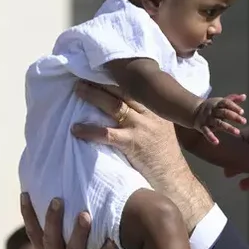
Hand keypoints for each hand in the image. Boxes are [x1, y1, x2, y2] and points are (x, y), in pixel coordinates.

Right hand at [20, 193, 116, 248]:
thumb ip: (60, 242)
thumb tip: (70, 215)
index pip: (33, 232)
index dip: (28, 214)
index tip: (25, 193)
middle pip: (50, 237)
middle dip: (52, 218)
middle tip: (57, 199)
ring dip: (78, 232)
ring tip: (85, 215)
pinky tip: (113, 242)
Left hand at [70, 80, 213, 231]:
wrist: (174, 177)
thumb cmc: (165, 156)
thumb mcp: (162, 130)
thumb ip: (149, 117)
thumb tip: (130, 108)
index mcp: (158, 110)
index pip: (136, 89)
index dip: (118, 79)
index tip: (103, 71)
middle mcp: (151, 115)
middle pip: (124, 92)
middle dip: (102, 82)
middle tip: (84, 75)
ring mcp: (142, 128)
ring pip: (114, 106)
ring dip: (93, 96)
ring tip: (78, 90)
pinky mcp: (133, 144)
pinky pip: (106, 134)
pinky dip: (89, 130)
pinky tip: (75, 129)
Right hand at [193, 94, 247, 143]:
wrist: (194, 111)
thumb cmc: (212, 107)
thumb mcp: (221, 101)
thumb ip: (233, 99)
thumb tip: (244, 96)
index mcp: (218, 103)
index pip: (226, 103)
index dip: (234, 107)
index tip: (242, 112)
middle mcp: (213, 111)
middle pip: (224, 113)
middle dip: (234, 117)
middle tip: (244, 121)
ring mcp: (208, 119)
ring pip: (218, 123)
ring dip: (228, 128)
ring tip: (237, 133)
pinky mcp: (202, 127)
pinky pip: (206, 132)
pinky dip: (210, 137)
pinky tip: (216, 142)